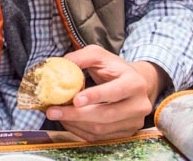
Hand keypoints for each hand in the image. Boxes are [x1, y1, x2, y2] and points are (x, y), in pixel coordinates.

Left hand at [47, 45, 165, 140]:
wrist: (134, 84)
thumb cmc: (113, 68)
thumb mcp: (99, 55)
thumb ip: (82, 57)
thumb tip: (61, 64)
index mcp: (135, 83)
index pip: (115, 91)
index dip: (95, 96)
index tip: (75, 100)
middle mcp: (139, 105)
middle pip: (107, 115)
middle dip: (77, 115)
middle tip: (53, 112)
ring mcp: (134, 122)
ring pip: (102, 129)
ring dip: (75, 124)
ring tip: (57, 115)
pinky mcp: (126, 133)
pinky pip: (100, 137)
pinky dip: (81, 131)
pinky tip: (68, 121)